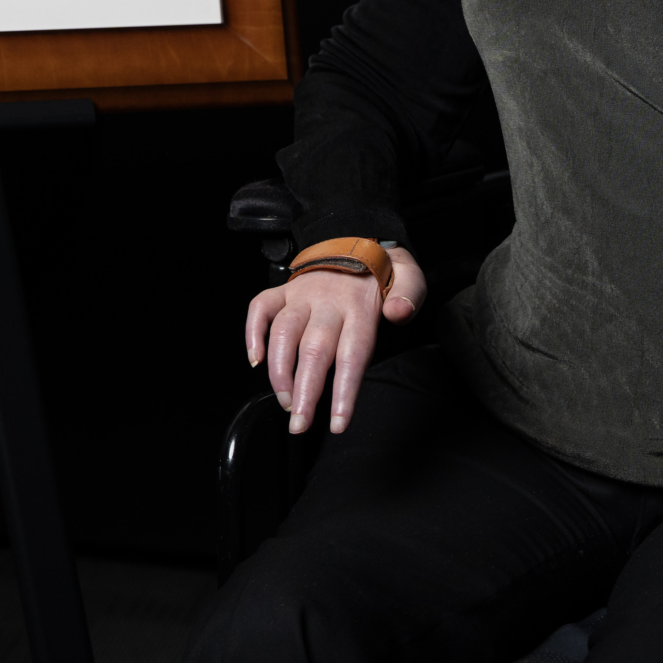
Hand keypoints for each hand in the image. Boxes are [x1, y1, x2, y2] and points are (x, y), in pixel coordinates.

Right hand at [243, 245, 425, 435]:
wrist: (351, 238)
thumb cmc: (379, 271)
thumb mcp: (409, 275)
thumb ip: (409, 294)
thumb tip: (397, 313)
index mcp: (359, 305)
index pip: (352, 354)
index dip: (344, 391)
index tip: (337, 422)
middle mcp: (327, 302)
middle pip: (313, 350)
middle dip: (305, 392)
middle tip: (300, 424)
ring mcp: (301, 295)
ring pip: (283, 333)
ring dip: (279, 371)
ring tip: (285, 401)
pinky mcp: (283, 291)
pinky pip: (260, 308)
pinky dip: (252, 333)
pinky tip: (255, 360)